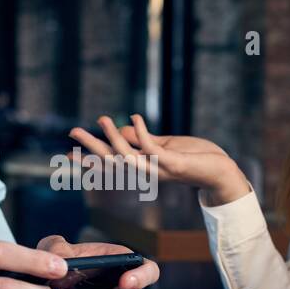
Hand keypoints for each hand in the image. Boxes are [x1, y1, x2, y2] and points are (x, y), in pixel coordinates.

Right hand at [68, 115, 251, 205]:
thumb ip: (144, 138)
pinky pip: (153, 148)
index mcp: (143, 168)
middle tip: (72, 133)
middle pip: (112, 161)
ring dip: (113, 137)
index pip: (111, 163)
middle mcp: (147, 172)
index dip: (90, 159)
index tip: (68, 154)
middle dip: (91, 147)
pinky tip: (136, 116)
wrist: (221, 172)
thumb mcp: (166, 144)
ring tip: (102, 118)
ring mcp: (159, 169)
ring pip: (128, 156)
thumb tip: (123, 128)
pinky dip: (142, 132)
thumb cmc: (195, 158)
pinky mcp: (173, 163)